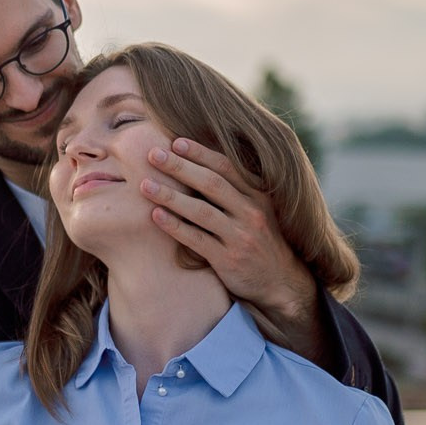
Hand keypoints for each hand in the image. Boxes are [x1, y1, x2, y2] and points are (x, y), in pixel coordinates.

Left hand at [140, 137, 325, 360]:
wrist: (280, 282)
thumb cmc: (260, 240)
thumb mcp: (258, 210)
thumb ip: (236, 190)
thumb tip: (202, 163)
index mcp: (258, 195)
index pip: (226, 167)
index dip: (201, 153)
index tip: (176, 141)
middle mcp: (250, 212)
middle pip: (211, 184)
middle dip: (180, 167)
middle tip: (153, 154)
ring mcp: (240, 236)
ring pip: (201, 211)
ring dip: (171, 196)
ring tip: (145, 185)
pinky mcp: (228, 260)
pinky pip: (196, 239)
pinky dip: (175, 227)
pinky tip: (155, 216)